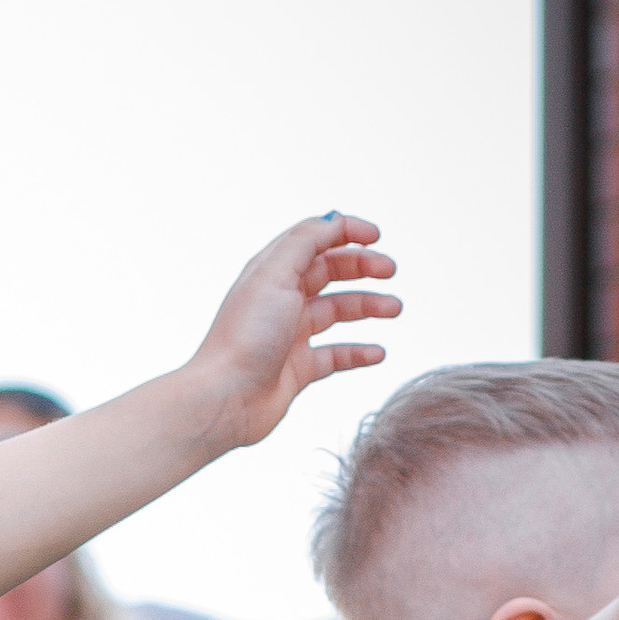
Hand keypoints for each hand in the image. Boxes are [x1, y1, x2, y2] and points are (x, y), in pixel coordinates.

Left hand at [185, 214, 400, 451]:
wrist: (224, 399)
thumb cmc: (244, 338)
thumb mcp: (274, 275)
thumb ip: (305, 241)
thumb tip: (334, 220)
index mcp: (271, 272)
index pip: (314, 240)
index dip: (345, 233)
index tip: (376, 237)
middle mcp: (280, 300)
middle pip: (329, 272)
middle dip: (362, 268)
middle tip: (390, 271)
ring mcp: (289, 335)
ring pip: (337, 312)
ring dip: (368, 306)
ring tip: (394, 309)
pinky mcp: (297, 369)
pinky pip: (336, 355)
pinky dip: (359, 351)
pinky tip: (378, 352)